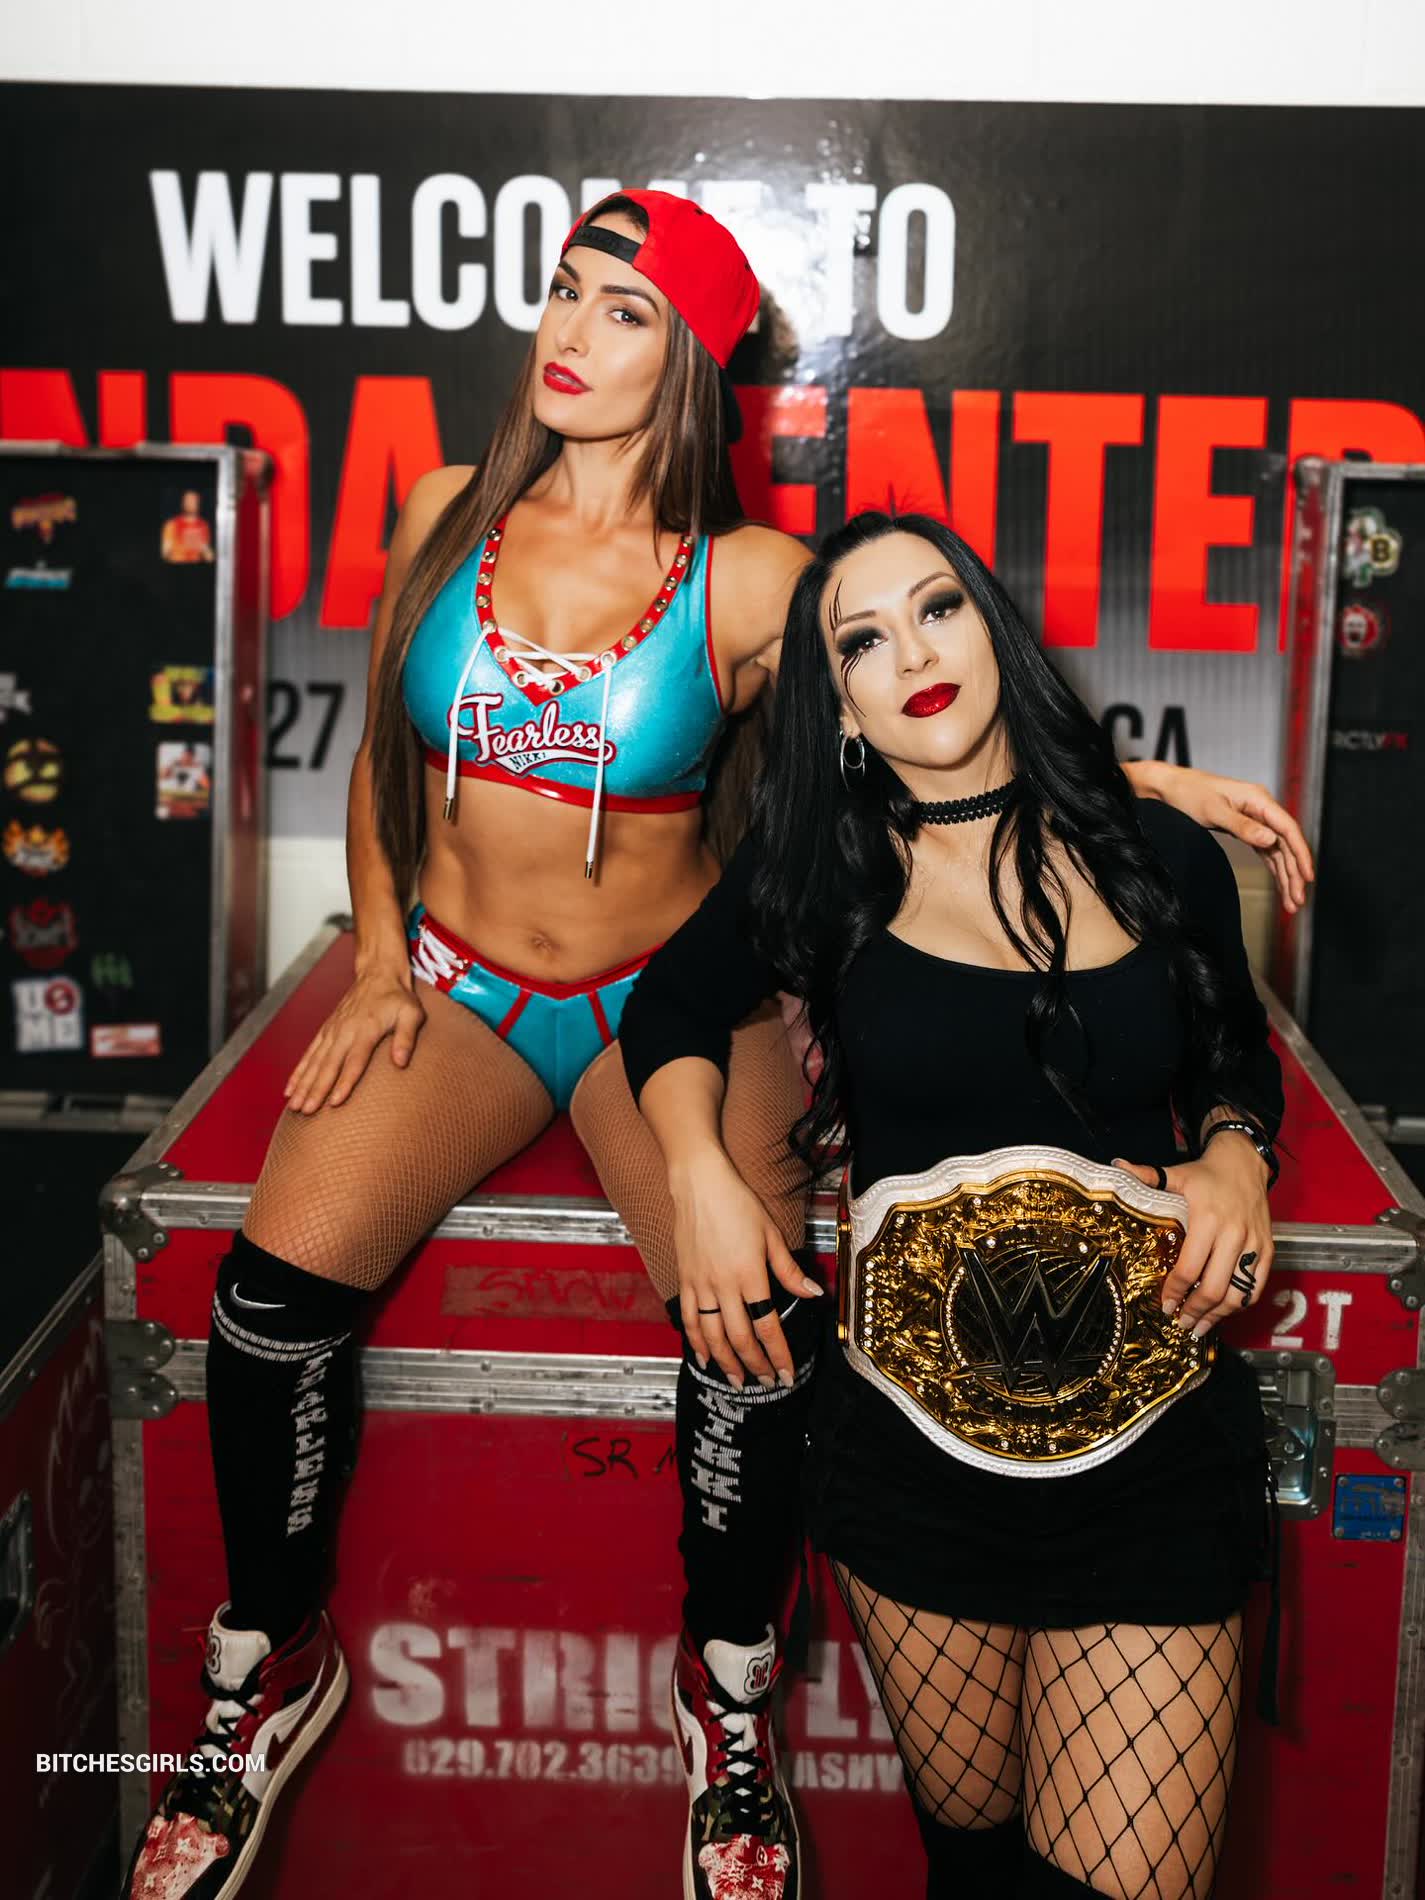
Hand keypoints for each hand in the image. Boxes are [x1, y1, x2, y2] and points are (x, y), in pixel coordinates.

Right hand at [284, 967, 426, 1112]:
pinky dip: (298, 1072)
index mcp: (365, 1030)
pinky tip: (290, 1088)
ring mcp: (332, 1031)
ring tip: (294, 1106)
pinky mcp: (326, 1030)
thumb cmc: (398, 998)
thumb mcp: (411, 1014)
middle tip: (305, 1111)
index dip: (344, 1083)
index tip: (334, 1102)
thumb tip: (401, 1063)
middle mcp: (344, 1032)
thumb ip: (406, 1038)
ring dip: (303, 1085)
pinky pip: (309, 1054)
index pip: (354, 1061)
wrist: (378, 974)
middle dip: (316, 1090)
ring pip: (315, 1062)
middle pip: (328, 1065)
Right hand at [670, 1148, 821, 1389]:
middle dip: (756, 1366)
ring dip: (727, 1363)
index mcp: (749, 1275)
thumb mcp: (771, 1234)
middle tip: (767, 1383)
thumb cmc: (738, 1203)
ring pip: (712, 1336)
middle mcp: (722, 1285)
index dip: (778, 1354)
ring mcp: (700, 1284)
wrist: (699, 1184)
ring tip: (739, 1381)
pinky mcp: (684, 1280)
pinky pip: (688, 1319)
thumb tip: (814, 1295)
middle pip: (740, 1338)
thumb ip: (789, 1270)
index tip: (787, 1374)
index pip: (767, 1326)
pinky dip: (696, 1343)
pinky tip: (704, 1358)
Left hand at [1115, 1137, 1272, 1336]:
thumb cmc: (1205, 1173)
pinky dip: (1241, 1303)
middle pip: (1215, 1287)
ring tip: (1201, 1327)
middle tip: (1182, 1324)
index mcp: (1207, 1219)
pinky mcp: (1268, 1248)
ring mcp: (1254, 1243)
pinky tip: (1225, 1311)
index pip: (1189, 1267)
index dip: (1175, 1291)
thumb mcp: (1175, 1173)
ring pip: (1239, 1293)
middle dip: (1196, 1311)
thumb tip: (1116, 1166)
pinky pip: (1257, 1285)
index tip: (1165, 1305)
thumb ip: (1146, 1176)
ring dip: (1219, 1315)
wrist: (1244, 1162)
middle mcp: (1233, 1234)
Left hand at [1142, 761, 1314, 912]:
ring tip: (1292, 901)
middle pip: (1286, 844)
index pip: (1288, 829)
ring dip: (1286, 876)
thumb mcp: (1214, 810)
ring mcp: (1256, 819)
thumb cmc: (1190, 792)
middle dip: (1295, 873)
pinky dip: (1274, 869)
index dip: (1301, 853)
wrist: (1171, 787)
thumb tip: (1269, 839)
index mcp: (1259, 799)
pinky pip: (1266, 852)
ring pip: (1278, 851)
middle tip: (1297, 900)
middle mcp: (1262, 809)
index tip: (1307, 876)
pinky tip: (1281, 885)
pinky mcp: (1247, 829)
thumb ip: (1242, 826)